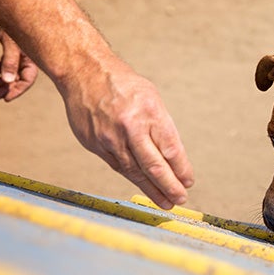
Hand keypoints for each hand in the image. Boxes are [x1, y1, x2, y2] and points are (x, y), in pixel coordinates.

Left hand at [0, 26, 37, 100]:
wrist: (7, 8)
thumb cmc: (12, 25)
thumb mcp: (10, 44)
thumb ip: (9, 62)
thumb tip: (7, 81)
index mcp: (32, 58)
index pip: (27, 80)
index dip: (17, 90)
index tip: (6, 99)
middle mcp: (27, 58)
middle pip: (18, 79)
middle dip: (6, 89)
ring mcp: (19, 54)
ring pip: (10, 73)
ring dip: (0, 82)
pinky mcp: (11, 50)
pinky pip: (5, 65)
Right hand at [60, 56, 194, 208]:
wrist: (84, 73)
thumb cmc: (123, 85)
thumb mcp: (152, 98)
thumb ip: (162, 127)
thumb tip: (174, 159)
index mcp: (149, 111)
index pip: (170, 148)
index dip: (181, 169)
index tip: (189, 181)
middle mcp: (130, 126)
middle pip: (153, 165)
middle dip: (169, 186)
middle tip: (180, 199)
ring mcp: (110, 137)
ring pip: (134, 171)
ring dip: (152, 189)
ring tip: (165, 201)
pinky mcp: (94, 144)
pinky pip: (118, 166)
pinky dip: (133, 178)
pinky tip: (143, 186)